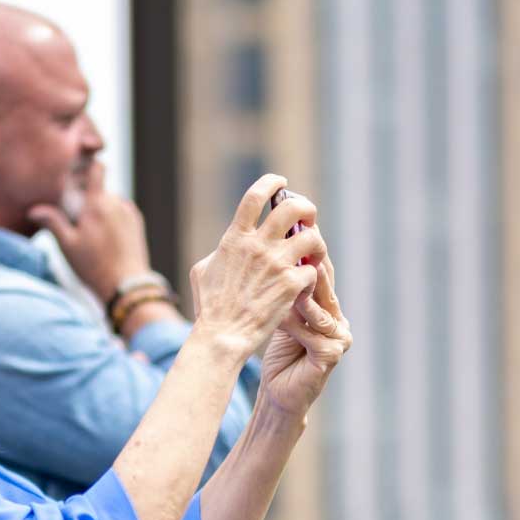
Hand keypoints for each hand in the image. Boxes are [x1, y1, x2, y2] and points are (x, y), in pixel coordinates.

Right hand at [27, 161, 151, 302]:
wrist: (126, 286)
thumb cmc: (94, 267)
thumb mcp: (67, 246)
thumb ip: (53, 223)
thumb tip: (34, 210)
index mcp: (98, 204)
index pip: (98, 169)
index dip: (89, 167)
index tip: (79, 175)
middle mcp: (117, 203)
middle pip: (101, 190)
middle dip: (89, 200)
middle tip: (78, 221)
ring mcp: (130, 213)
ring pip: (111, 203)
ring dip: (102, 211)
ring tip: (92, 236)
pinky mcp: (138, 225)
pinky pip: (122, 214)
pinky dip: (113, 220)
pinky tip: (106, 240)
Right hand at [188, 174, 324, 361]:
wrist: (222, 336)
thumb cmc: (210, 308)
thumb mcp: (202, 271)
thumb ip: (220, 251)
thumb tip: (229, 244)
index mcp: (235, 238)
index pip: (256, 195)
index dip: (272, 183)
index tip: (280, 183)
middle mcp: (258, 246)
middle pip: (293, 207)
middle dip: (306, 208)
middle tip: (307, 219)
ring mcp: (277, 264)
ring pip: (312, 236)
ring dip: (316, 244)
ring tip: (313, 255)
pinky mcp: (291, 285)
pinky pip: (313, 270)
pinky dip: (312, 278)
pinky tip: (304, 288)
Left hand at [259, 253, 351, 419]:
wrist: (279, 395)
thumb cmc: (279, 355)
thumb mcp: (283, 318)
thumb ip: (287, 294)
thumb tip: (276, 255)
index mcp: (329, 309)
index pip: (322, 275)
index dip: (309, 255)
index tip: (293, 235)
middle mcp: (339, 321)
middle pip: (324, 288)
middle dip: (309, 268)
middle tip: (294, 249)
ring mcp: (339, 339)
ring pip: (319, 310)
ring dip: (301, 295)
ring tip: (286, 278)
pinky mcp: (331, 356)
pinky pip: (312, 333)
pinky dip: (295, 324)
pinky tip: (279, 315)